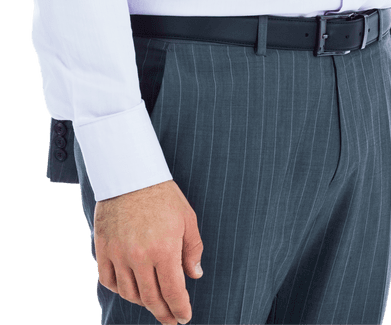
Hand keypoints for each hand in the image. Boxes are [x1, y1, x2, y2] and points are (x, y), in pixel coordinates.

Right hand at [94, 178, 203, 324]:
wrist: (131, 173)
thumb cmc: (163, 195)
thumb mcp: (187, 218)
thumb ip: (192, 250)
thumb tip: (195, 275)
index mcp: (164, 249)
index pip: (173, 292)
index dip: (180, 309)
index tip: (184, 317)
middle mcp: (140, 256)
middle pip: (151, 299)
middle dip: (164, 313)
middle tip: (170, 319)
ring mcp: (119, 254)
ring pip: (130, 293)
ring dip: (143, 303)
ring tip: (153, 302)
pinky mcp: (103, 248)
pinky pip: (108, 280)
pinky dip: (120, 289)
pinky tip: (131, 288)